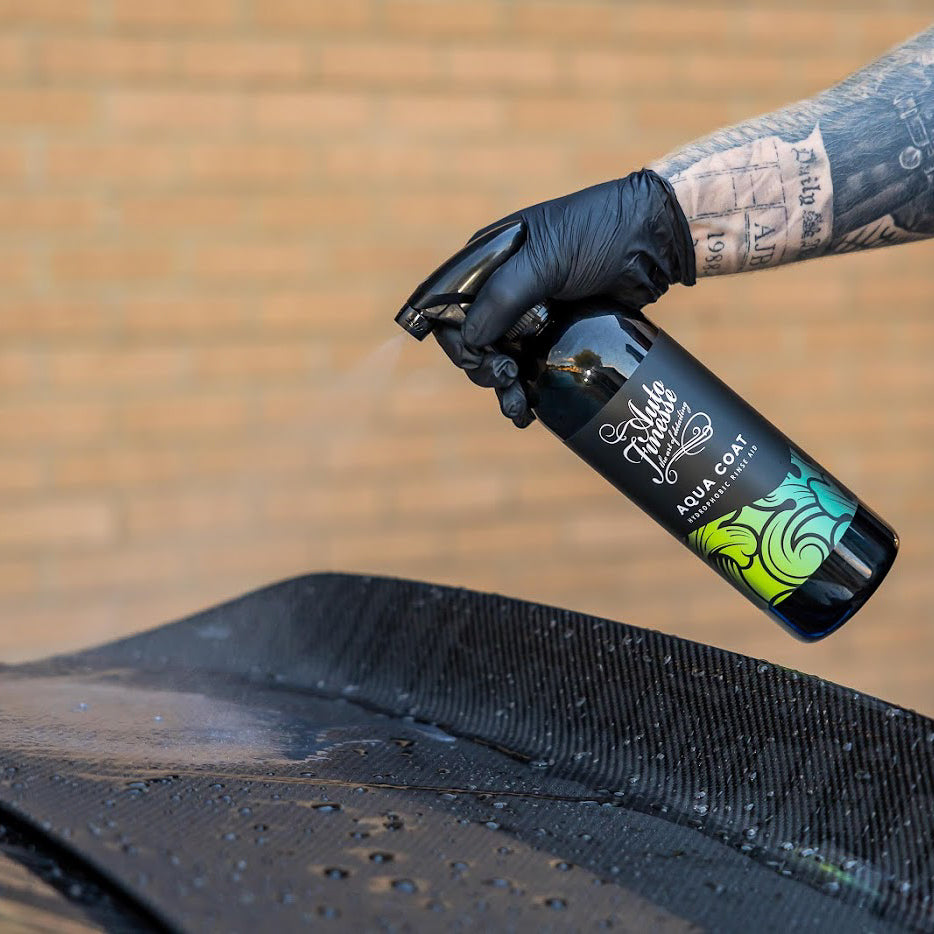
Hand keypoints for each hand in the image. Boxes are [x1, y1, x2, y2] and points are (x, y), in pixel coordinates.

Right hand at [434, 168, 695, 426]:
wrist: (657, 239)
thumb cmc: (601, 235)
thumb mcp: (548, 258)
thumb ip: (505, 296)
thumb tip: (471, 340)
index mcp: (489, 259)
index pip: (450, 307)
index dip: (458, 340)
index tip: (481, 360)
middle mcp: (503, 286)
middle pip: (474, 341)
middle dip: (484, 368)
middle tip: (507, 379)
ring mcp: (529, 312)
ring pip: (501, 360)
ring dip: (504, 388)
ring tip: (520, 411)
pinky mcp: (556, 332)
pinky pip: (530, 367)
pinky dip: (527, 390)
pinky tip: (531, 411)